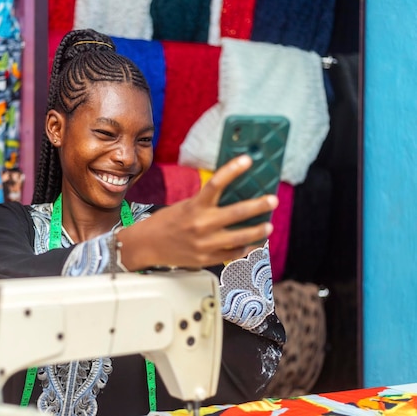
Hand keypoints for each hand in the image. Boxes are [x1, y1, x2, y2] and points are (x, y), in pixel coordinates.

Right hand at [118, 155, 277, 269]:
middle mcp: (200, 225)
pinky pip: (232, 254)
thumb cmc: (166, 223)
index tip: (247, 160)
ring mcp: (205, 244)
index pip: (216, 183)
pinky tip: (252, 243)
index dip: (233, 170)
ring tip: (268, 226)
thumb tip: (234, 196)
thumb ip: (207, 203)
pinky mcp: (206, 259)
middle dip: (259, 206)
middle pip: (236, 213)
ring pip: (240, 237)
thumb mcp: (185, 206)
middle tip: (272, 200)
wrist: (147, 246)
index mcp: (194, 207)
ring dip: (258, 231)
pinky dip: (245, 248)